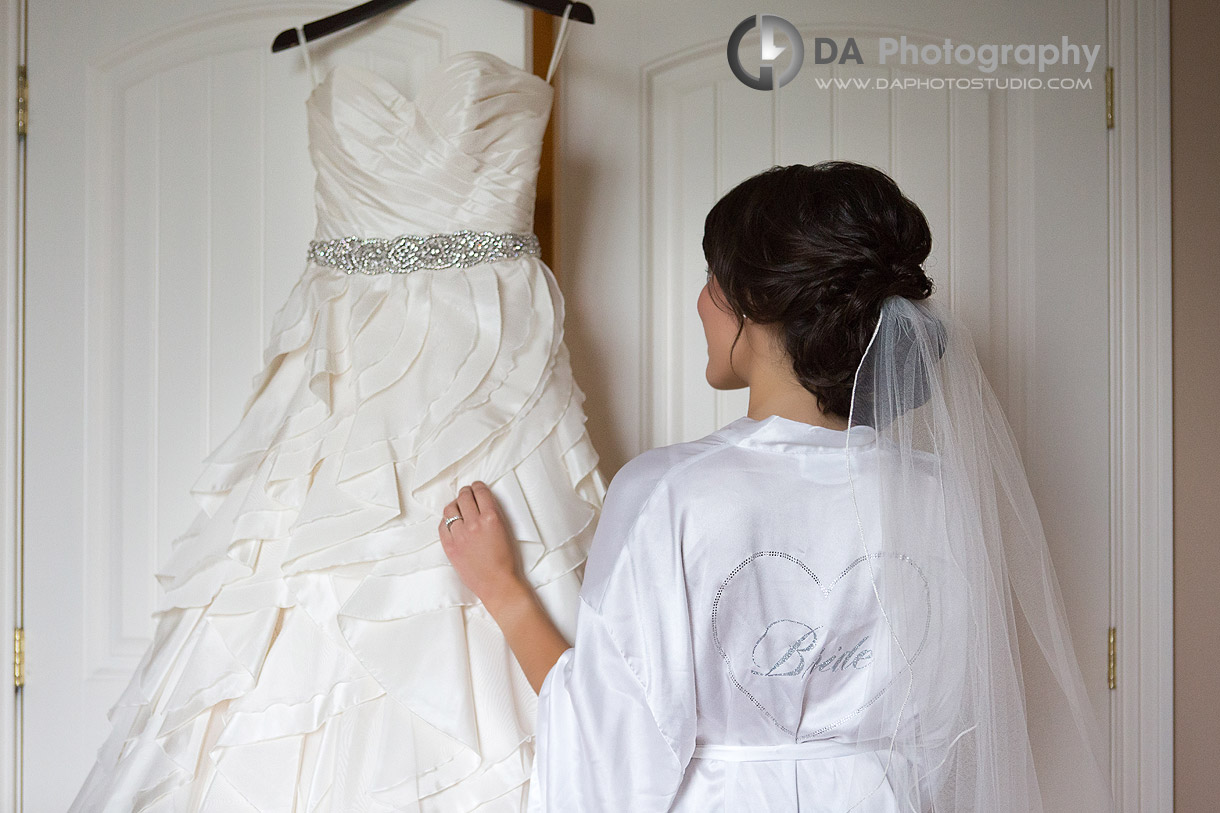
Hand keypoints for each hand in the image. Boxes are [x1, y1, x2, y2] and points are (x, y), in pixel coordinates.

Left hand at [439, 481, 525, 608]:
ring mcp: (460, 535)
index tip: (476, 486)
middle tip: (466, 493)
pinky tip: (451, 523)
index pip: (480, 492)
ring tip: (457, 507)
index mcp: (492, 518)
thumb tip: (481, 503)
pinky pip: (442, 526)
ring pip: (450, 510)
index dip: (477, 486)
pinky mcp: (450, 546)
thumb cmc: (505, 561)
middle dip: (465, 492)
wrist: (497, 584)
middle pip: (463, 497)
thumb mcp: (505, 531)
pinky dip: (446, 521)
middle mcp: (474, 524)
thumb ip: (493, 515)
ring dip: (454, 505)